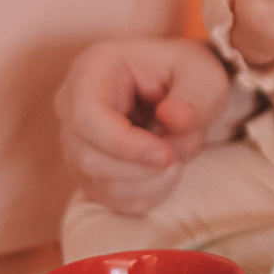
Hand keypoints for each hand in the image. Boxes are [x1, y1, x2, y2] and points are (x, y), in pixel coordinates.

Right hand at [53, 37, 231, 214]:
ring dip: (154, 180)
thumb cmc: (184, 73)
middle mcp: (71, 108)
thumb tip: (174, 118)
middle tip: (188, 143)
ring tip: (182, 149)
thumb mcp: (202, 73)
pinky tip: (169, 169)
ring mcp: (76, 144)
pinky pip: (114, 201)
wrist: (177, 85)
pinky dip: (151, 193)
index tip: (166, 155)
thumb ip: (194, 95)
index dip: (125, 144)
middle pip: (90, 159)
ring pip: (102, 186)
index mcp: (92, 71)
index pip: (87, 117)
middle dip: (146, 166)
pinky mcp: (89, 173)